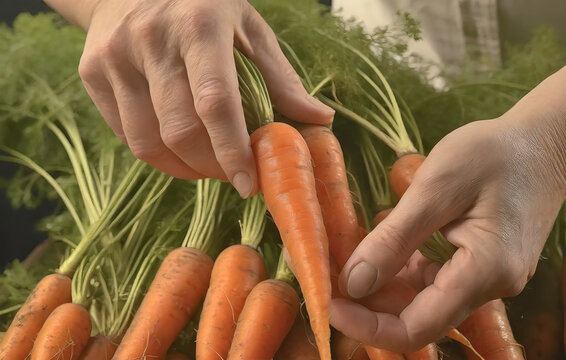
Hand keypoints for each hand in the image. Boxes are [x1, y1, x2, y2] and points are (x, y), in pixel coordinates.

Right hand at [68, 0, 333, 195]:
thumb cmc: (204, 6)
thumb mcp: (248, 28)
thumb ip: (280, 76)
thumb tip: (320, 120)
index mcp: (200, 26)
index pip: (215, 103)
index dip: (233, 151)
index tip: (249, 184)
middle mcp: (152, 40)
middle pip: (180, 132)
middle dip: (211, 167)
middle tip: (232, 173)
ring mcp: (115, 56)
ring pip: (146, 142)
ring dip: (183, 168)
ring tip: (207, 165)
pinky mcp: (91, 71)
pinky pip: (125, 134)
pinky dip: (156, 154)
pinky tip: (178, 148)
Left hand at [330, 118, 565, 351]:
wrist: (546, 141)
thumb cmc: (494, 153)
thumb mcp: (436, 187)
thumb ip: (394, 238)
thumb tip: (353, 283)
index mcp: (485, 271)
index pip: (417, 328)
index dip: (367, 326)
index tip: (328, 303)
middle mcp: (492, 287)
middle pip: (419, 320)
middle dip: (370, 307)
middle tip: (330, 279)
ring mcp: (490, 279)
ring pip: (425, 302)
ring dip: (384, 289)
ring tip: (349, 261)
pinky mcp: (484, 267)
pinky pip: (437, 283)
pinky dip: (405, 273)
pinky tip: (384, 251)